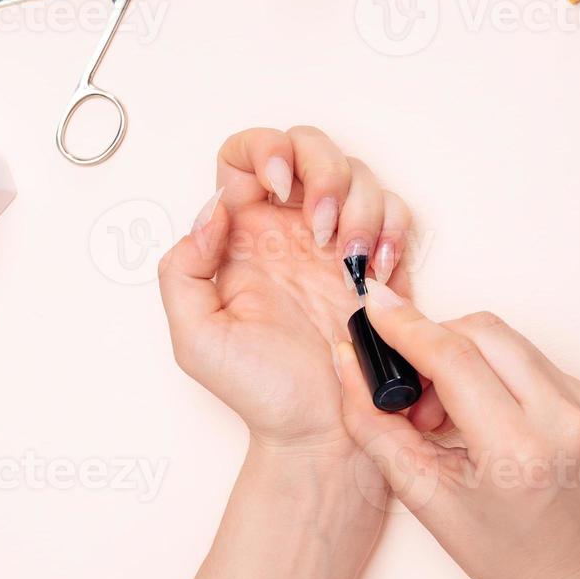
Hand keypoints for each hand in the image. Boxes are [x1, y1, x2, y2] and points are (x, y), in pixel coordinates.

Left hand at [159, 127, 414, 456]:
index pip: (245, 155)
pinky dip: (392, 230)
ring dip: (359, 207)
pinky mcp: (379, 263)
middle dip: (322, 170)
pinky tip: (377, 269)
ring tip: (351, 261)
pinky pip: (396, 212)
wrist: (322, 433)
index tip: (275, 186)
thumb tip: (213, 210)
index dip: (262, 150)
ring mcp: (337, 243)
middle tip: (322, 226)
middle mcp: (290, 229)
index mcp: (243, 236)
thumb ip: (183, 268)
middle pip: (309, 145)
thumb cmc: (262, 393)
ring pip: (357, 174)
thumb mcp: (194, 337)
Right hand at [332, 280, 579, 578]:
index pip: (454, 357)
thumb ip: (377, 429)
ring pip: (507, 339)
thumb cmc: (507, 555)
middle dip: (434, 342)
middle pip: (482, 331)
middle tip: (412, 392)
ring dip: (463, 357)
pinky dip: (494, 371)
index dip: (406, 326)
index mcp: (518, 451)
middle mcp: (562, 419)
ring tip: (445, 413)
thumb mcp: (427, 500)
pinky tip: (481, 415)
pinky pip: (529, 358)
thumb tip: (348, 365)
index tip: (373, 306)